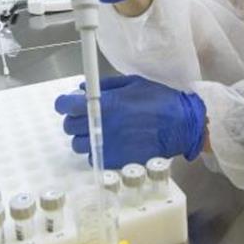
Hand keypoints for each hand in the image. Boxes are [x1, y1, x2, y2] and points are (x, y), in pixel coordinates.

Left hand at [53, 74, 206, 167]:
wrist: (181, 125)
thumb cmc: (158, 100)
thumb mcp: (131, 83)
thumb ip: (105, 86)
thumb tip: (82, 89)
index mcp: (104, 104)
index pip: (66, 105)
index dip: (63, 103)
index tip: (67, 103)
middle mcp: (101, 125)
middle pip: (69, 126)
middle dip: (74, 119)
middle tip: (85, 116)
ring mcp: (107, 145)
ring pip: (78, 145)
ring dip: (84, 137)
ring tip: (98, 131)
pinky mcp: (115, 160)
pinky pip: (94, 158)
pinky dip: (97, 151)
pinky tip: (109, 143)